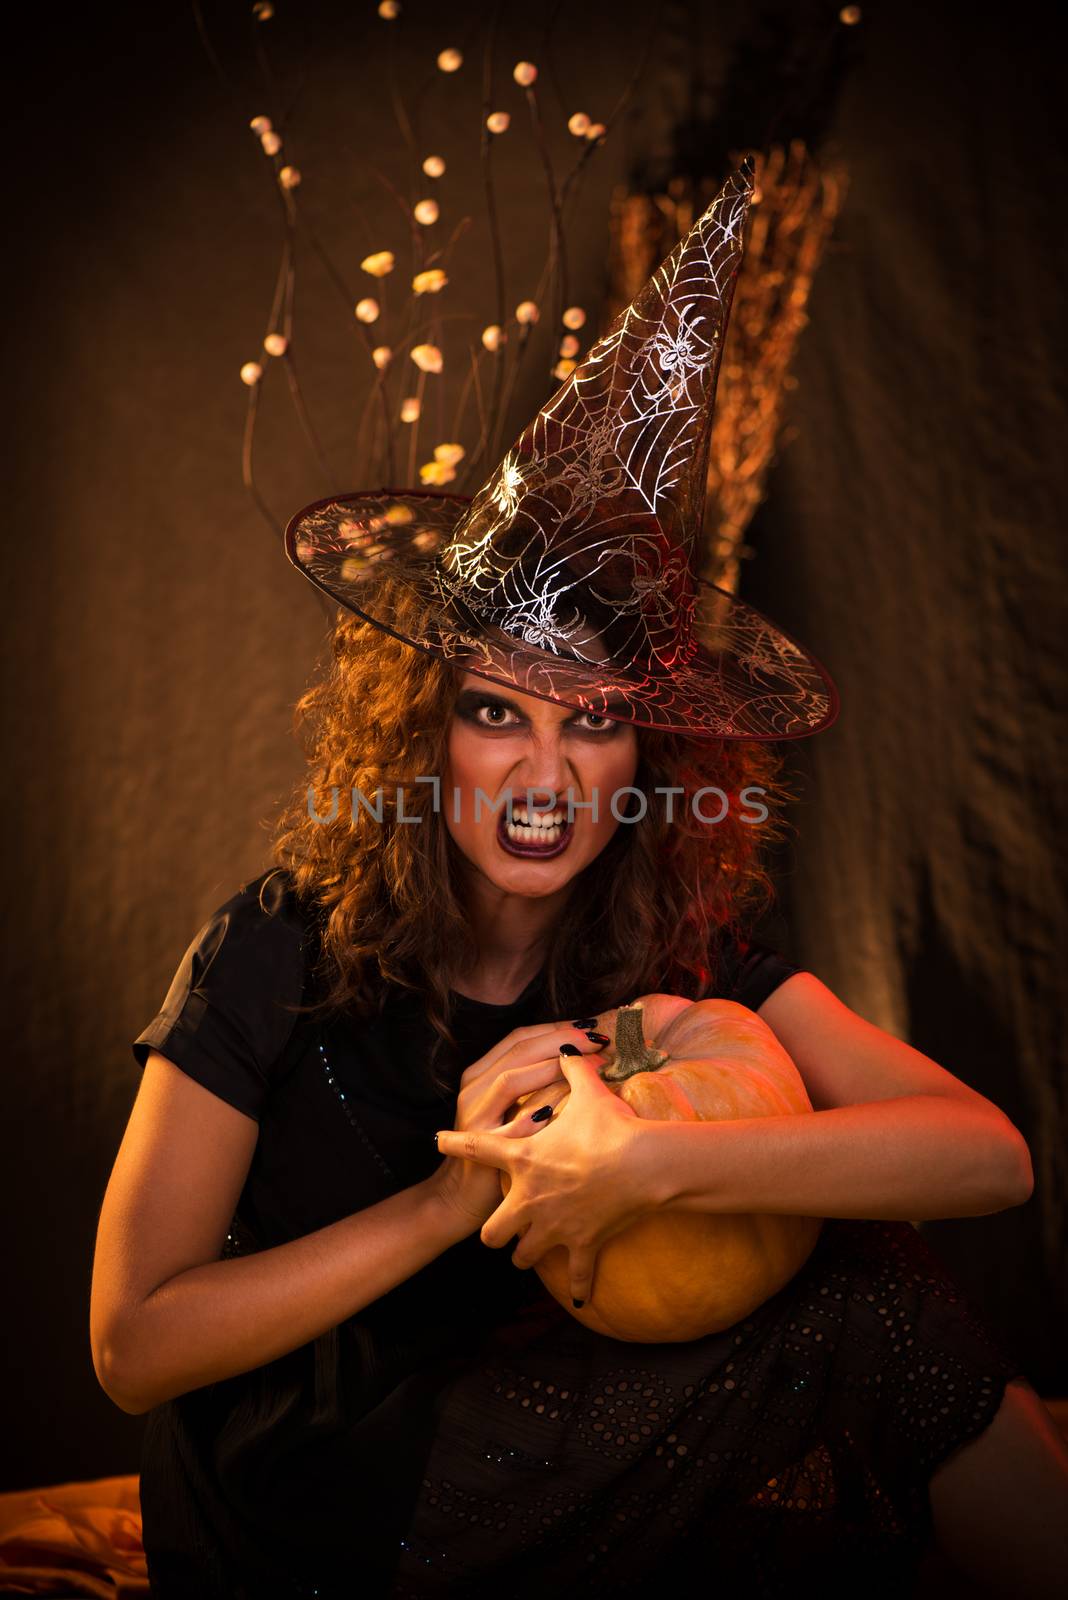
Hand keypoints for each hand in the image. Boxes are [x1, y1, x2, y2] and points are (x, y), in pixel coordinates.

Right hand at [428, 1021, 606, 1236]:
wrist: (460, 1197)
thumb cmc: (495, 1150)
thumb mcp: (506, 1109)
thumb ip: (531, 1083)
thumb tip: (578, 1061)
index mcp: (480, 1074)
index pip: (519, 1038)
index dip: (554, 1028)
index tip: (588, 1027)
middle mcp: (474, 1088)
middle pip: (519, 1050)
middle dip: (560, 1040)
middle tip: (596, 1038)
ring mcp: (476, 1115)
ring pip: (512, 1079)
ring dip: (552, 1068)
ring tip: (588, 1064)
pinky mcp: (484, 1145)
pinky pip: (515, 1123)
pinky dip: (540, 1110)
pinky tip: (567, 1102)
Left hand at [435, 1052, 654, 1306]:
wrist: (645, 1165)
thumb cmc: (612, 1129)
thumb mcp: (590, 1093)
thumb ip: (574, 1070)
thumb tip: (571, 1048)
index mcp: (524, 1159)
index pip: (477, 1149)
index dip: (455, 1144)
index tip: (438, 1142)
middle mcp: (530, 1199)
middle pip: (493, 1232)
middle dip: (493, 1232)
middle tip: (500, 1225)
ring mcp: (554, 1227)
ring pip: (523, 1256)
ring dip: (527, 1253)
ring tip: (532, 1249)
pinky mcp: (582, 1245)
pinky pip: (575, 1276)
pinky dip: (578, 1284)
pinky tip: (579, 1295)